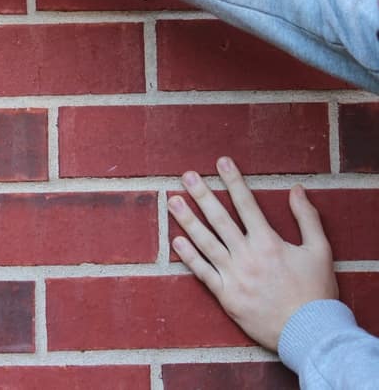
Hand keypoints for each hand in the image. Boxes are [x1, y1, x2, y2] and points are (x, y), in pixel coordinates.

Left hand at [169, 156, 338, 350]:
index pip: (246, 204)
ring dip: (187, 220)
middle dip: (202, 194)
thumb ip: (307, 217)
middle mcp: (247, 255)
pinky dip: (189, 256)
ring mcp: (234, 275)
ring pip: (205, 242)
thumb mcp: (319, 250)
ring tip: (172, 201)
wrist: (310, 332)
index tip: (221, 162)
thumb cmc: (316, 292)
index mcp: (269, 242)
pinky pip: (202, 272)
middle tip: (186, 176)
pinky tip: (176, 241)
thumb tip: (296, 189)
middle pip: (219, 218)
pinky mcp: (226, 295)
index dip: (233, 181)